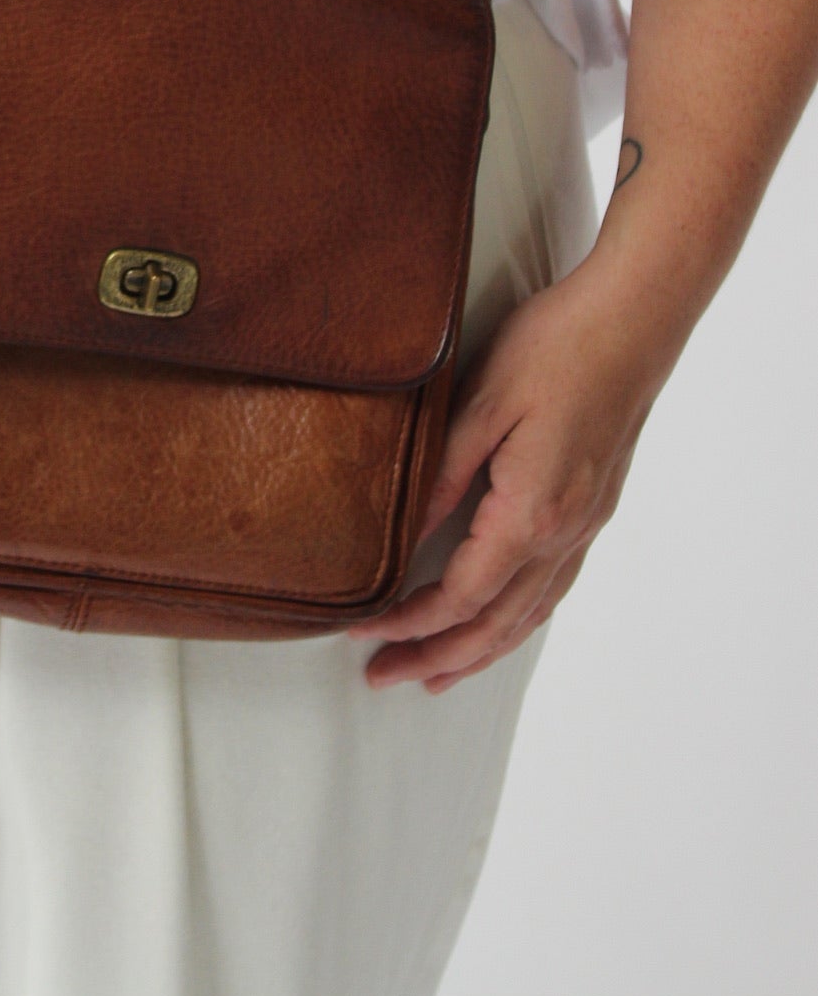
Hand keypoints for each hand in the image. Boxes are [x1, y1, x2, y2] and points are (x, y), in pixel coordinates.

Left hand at [348, 247, 675, 692]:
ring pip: (528, 616)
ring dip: (478, 651)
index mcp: (530, 513)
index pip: (459, 597)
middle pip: (494, 625)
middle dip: (436, 657)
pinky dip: (516, 622)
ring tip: (435, 674)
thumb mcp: (482, 405)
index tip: (360, 631)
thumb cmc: (557, 347)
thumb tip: (404, 536)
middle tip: (383, 678)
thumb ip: (443, 477)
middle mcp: (563, 534)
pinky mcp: (594, 508)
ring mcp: (585, 526)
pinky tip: (498, 623)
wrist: (634, 317)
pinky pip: (551, 589)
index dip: (407, 623)